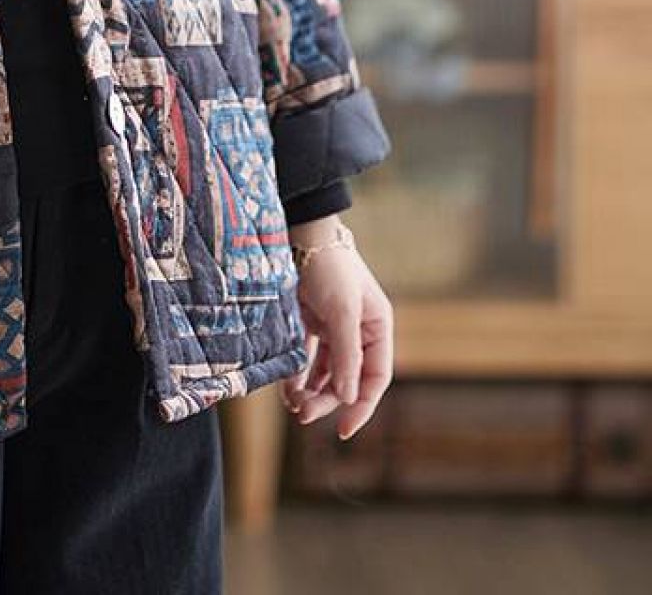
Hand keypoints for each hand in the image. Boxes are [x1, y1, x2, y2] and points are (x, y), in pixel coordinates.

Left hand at [279, 217, 393, 439]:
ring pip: (325, 371)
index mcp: (377, 328)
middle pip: (346, 378)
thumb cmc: (329, 266)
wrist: (300, 233)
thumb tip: (347, 397)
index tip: (343, 430)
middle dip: (327, 400)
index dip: (361, 406)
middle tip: (303, 416)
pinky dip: (298, 374)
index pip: (375, 378)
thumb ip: (346, 354)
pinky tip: (287, 390)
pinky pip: (306, 357)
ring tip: (293, 406)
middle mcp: (357, 331)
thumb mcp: (342, 311)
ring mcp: (332, 327)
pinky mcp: (309, 321)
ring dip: (311, 391)